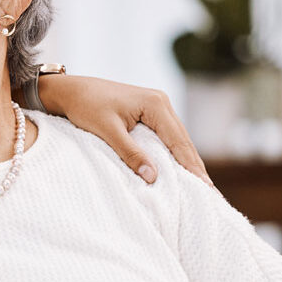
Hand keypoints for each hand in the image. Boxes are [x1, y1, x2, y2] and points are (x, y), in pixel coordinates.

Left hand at [36, 74, 211, 185]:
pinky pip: (166, 136)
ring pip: (177, 139)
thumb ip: (131, 154)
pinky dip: (173, 153)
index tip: (205, 186)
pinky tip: (178, 169)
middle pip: (183, 140)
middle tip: (210, 191)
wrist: (72, 90)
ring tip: (199, 185)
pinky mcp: (149, 112)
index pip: (179, 141)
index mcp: (155, 104)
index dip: (191, 165)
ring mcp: (157, 106)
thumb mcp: (107, 131)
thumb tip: (153, 177)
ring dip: (186, 160)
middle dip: (194, 165)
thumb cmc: (86, 106)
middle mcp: (161, 103)